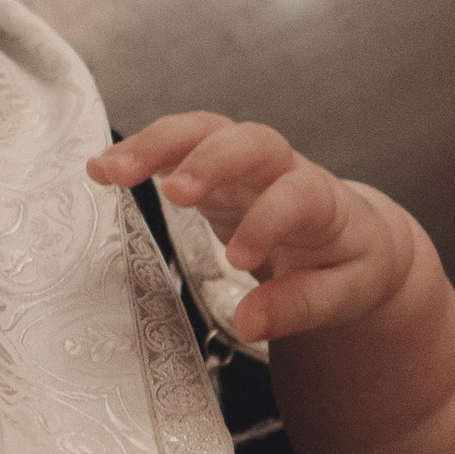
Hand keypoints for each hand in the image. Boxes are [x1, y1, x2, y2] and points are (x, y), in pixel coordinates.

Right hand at [89, 113, 409, 343]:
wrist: (353, 235)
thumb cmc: (348, 261)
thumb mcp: (346, 292)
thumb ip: (301, 306)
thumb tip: (250, 321)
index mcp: (324, 200)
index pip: (297, 195)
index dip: (267, 220)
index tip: (239, 261)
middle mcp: (282, 169)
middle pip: (247, 140)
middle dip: (207, 159)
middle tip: (173, 193)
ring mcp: (243, 165)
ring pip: (202, 131)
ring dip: (156, 145)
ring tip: (110, 170)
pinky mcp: (211, 171)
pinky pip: (176, 146)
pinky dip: (137, 152)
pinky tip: (100, 169)